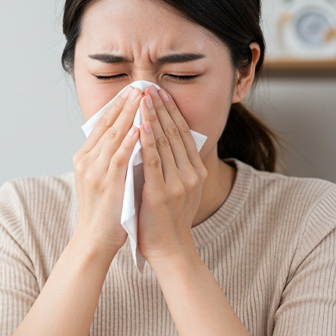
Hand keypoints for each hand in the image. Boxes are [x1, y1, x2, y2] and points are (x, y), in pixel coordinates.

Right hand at [71, 86, 142, 257]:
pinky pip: (120, 156)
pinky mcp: (107, 183)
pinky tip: (142, 127)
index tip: (132, 92)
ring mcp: (95, 171)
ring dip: (129, 115)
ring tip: (142, 98)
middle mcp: (86, 161)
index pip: (102, 125)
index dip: (117, 107)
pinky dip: (130, 140)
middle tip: (139, 86)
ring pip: (113, 136)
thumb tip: (128, 138)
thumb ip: (110, 158)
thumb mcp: (103, 179)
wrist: (96, 239)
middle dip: (124, 105)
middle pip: (107, 126)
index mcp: (84, 158)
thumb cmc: (105, 211)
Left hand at [136, 85, 206, 263]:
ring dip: (152, 117)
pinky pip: (153, 162)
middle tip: (150, 85)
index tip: (161, 91)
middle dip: (161, 107)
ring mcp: (178, 183)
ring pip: (164, 142)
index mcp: (195, 171)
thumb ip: (174, 166)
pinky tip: (139, 126)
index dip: (172, 110)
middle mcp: (191, 173)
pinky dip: (146, 142)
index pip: (183, 133)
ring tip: (143, 97)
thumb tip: (159, 141)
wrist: (170, 251)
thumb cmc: (167, 220)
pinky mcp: (161, 193)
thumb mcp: (179, 189)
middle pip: (175, 132)